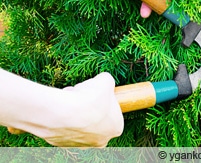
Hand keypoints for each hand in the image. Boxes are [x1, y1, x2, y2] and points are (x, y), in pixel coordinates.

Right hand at [2, 71, 122, 146]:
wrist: (63, 113)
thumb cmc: (90, 98)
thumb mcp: (105, 80)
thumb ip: (107, 81)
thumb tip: (103, 80)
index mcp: (116, 128)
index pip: (113, 111)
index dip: (105, 98)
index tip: (98, 91)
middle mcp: (100, 140)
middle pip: (96, 116)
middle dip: (89, 103)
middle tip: (83, 92)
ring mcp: (80, 144)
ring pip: (79, 120)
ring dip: (74, 107)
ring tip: (70, 97)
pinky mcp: (61, 143)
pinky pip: (63, 124)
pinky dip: (61, 114)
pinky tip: (61, 107)